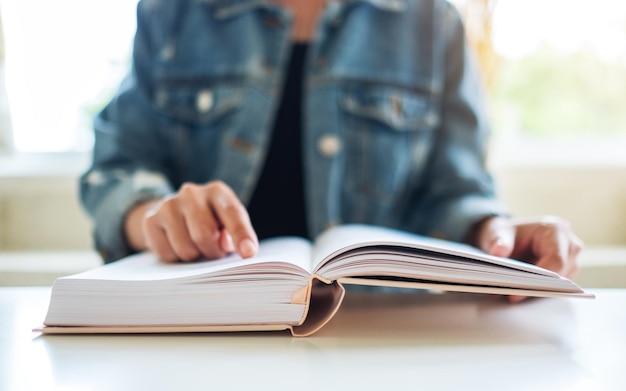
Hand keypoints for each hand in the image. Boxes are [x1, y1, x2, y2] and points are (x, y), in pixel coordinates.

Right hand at [125, 181, 257, 261]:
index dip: (241, 235)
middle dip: (213, 252)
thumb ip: (234, 235)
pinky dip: (176, 258)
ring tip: (196, 248)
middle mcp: (191, 193)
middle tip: (215, 253)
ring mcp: (168, 204)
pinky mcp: (150, 219)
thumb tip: (229, 245)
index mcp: (217, 192)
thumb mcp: (228, 225)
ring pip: (185, 248)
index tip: (248, 253)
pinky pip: (167, 254)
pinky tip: (178, 246)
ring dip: (194, 257)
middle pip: (205, 235)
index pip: (232, 214)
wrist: (176, 214)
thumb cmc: (211, 222)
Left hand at [473, 215, 582, 302]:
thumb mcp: (496, 233)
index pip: (557, 260)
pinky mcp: (567, 271)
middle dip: (539, 287)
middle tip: (513, 296)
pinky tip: (522, 293)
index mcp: (556, 230)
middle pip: (562, 274)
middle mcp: (569, 244)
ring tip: (515, 294)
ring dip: (539, 291)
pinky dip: (540, 291)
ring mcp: (571, 259)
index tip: (520, 289)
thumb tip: (498, 252)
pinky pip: (558, 288)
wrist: (507, 237)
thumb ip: (498, 241)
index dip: (541, 278)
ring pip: (562, 285)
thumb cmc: (505, 233)